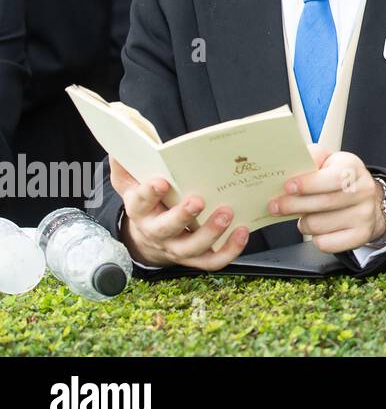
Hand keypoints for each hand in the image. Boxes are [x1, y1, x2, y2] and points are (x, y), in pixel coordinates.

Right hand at [113, 158, 247, 270]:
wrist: (148, 237)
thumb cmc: (147, 201)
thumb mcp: (132, 182)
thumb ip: (127, 165)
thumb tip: (121, 147)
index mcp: (140, 210)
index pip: (141, 202)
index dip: (149, 193)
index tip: (162, 181)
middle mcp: (156, 232)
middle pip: (166, 229)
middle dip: (182, 215)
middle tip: (198, 200)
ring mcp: (176, 248)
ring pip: (191, 248)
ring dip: (210, 233)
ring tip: (227, 213)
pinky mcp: (195, 258)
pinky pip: (212, 261)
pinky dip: (229, 250)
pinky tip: (242, 232)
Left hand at [268, 146, 385, 253]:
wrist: (368, 202)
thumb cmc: (338, 180)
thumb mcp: (328, 161)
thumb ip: (310, 158)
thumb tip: (288, 162)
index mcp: (352, 167)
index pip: (333, 177)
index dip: (309, 183)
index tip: (288, 187)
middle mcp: (363, 190)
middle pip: (323, 203)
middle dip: (293, 205)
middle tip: (275, 206)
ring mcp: (364, 215)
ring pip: (319, 225)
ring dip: (303, 222)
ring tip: (304, 216)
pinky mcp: (360, 236)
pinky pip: (325, 243)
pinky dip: (316, 238)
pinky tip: (318, 228)